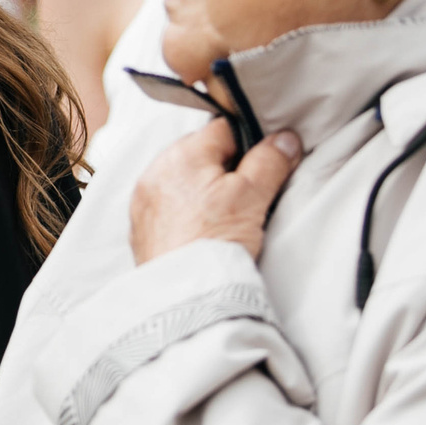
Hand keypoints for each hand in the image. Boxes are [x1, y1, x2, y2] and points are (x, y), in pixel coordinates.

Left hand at [129, 119, 301, 264]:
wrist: (186, 294)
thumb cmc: (217, 241)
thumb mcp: (253, 197)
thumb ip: (270, 162)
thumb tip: (285, 139)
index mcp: (182, 154)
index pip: (223, 130)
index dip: (249, 145)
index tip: (262, 167)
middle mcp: (155, 171)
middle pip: (200, 155)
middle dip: (223, 170)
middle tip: (245, 198)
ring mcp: (143, 200)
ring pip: (182, 182)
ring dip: (201, 191)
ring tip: (223, 219)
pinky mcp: (140, 228)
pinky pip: (167, 207)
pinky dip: (184, 213)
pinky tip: (201, 232)